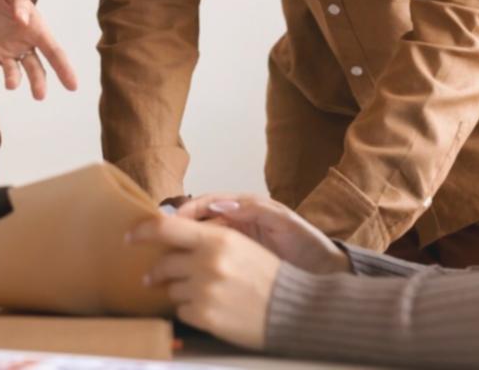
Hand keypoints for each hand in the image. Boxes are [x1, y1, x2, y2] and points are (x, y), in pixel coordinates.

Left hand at [0, 0, 77, 98]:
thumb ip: (19, 1)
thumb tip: (23, 20)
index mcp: (36, 30)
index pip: (54, 52)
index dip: (64, 69)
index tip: (73, 86)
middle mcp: (24, 45)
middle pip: (36, 69)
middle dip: (38, 83)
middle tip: (39, 96)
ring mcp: (4, 52)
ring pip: (14, 72)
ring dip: (13, 80)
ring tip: (11, 84)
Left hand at [129, 214, 280, 350]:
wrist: (292, 310)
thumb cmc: (266, 276)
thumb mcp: (239, 245)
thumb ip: (206, 239)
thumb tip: (172, 237)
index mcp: (218, 238)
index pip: (165, 227)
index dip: (142, 230)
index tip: (130, 236)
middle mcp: (208, 262)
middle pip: (164, 263)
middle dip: (157, 271)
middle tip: (153, 276)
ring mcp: (205, 290)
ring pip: (172, 289)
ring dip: (180, 291)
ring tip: (203, 294)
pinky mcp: (205, 316)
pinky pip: (182, 311)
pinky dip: (192, 311)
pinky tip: (211, 309)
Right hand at [177, 193, 350, 273]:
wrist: (325, 273)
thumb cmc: (307, 244)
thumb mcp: (284, 222)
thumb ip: (257, 209)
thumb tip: (224, 203)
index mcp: (244, 208)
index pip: (207, 203)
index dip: (187, 209)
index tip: (169, 219)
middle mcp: (235, 223)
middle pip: (197, 221)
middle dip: (174, 227)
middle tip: (153, 237)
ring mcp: (234, 245)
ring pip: (198, 242)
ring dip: (180, 247)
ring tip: (161, 257)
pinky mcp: (235, 264)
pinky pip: (209, 260)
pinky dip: (194, 265)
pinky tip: (183, 275)